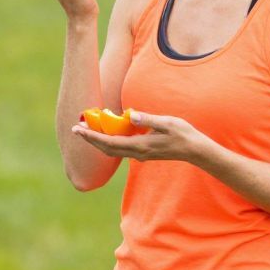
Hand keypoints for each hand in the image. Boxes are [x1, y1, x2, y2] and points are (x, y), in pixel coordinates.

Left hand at [74, 110, 203, 163]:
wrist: (194, 150)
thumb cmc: (183, 134)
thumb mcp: (167, 122)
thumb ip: (148, 119)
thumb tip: (131, 115)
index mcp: (139, 145)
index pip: (109, 142)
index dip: (92, 137)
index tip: (78, 130)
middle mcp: (136, 153)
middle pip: (106, 149)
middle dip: (90, 140)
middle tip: (76, 129)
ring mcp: (139, 154)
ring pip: (112, 151)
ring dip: (98, 142)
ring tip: (87, 131)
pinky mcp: (142, 152)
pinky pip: (120, 149)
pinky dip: (109, 142)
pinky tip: (106, 133)